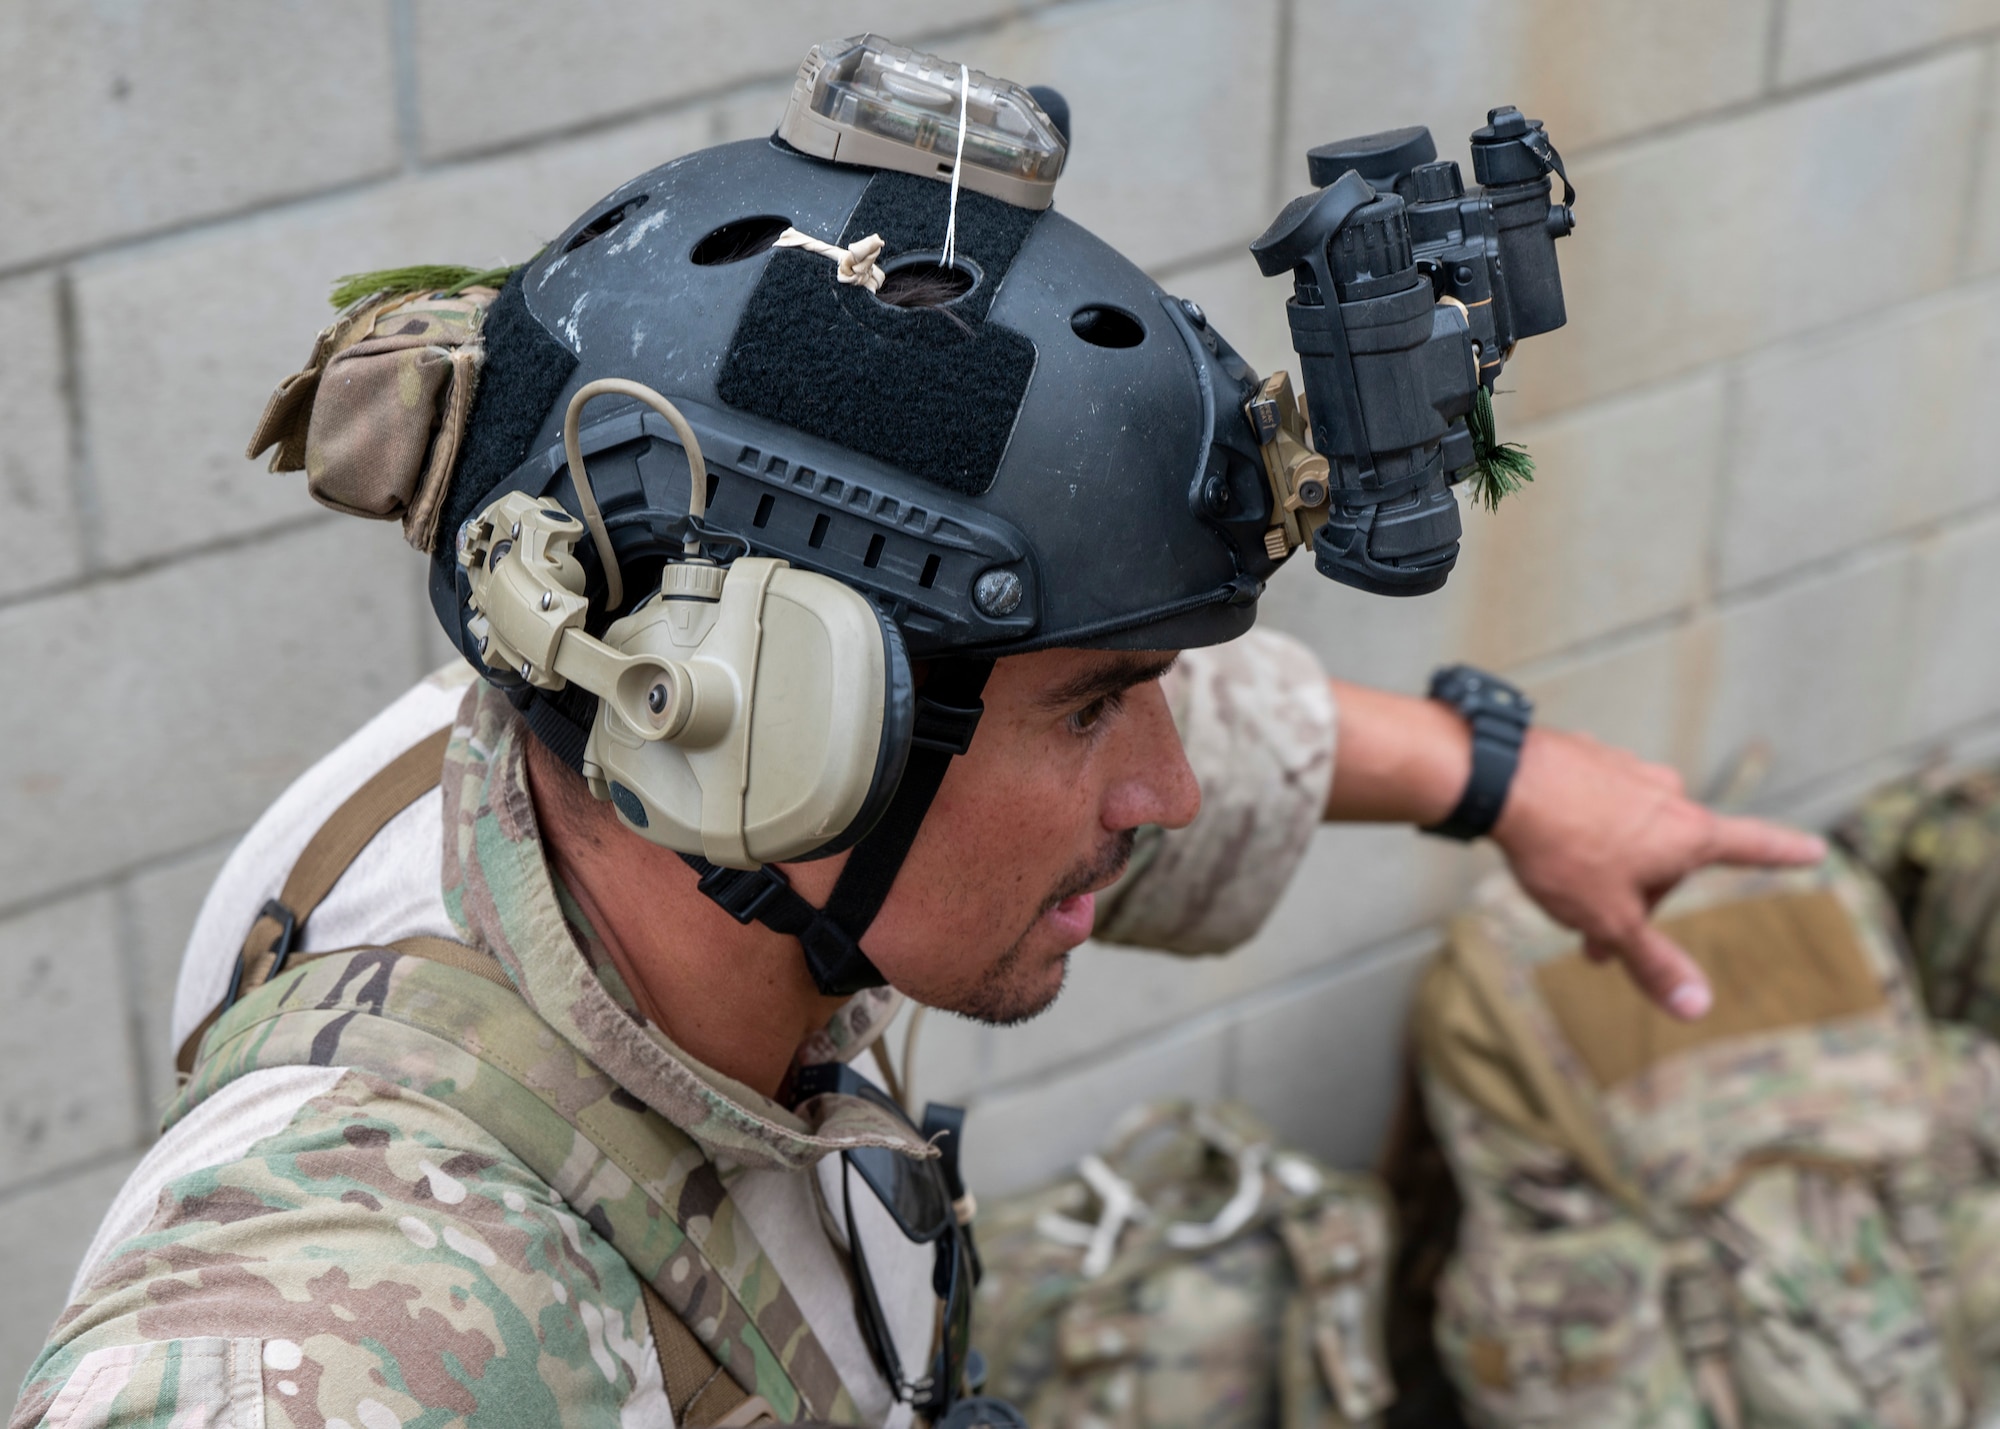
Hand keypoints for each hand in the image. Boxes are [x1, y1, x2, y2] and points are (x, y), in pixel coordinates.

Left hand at [1491, 727, 1825, 1019]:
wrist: (1501, 778)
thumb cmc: (1564, 850)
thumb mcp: (1611, 920)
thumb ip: (1653, 962)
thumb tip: (1699, 1008)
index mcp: (1688, 832)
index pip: (1752, 847)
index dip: (1784, 854)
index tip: (1815, 849)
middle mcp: (1667, 794)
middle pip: (1667, 861)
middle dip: (1634, 903)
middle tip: (1591, 945)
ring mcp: (1626, 770)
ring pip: (1627, 835)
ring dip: (1604, 871)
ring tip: (1559, 891)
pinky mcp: (1587, 758)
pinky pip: (1594, 807)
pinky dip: (1579, 832)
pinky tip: (1544, 841)